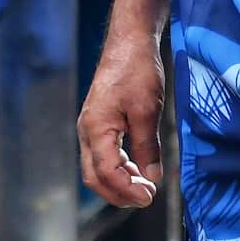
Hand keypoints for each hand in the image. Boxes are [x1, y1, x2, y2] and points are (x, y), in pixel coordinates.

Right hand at [77, 33, 164, 207]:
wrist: (129, 43)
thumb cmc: (137, 71)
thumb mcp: (147, 110)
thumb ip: (147, 146)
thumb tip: (152, 177)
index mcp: (96, 129)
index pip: (106, 173)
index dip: (127, 190)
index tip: (151, 197)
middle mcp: (87, 130)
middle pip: (94, 176)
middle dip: (119, 193)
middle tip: (147, 198)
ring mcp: (90, 126)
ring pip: (96, 168)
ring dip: (119, 182)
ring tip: (146, 185)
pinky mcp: (98, 122)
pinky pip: (101, 155)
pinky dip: (118, 168)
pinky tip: (137, 168)